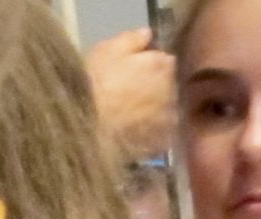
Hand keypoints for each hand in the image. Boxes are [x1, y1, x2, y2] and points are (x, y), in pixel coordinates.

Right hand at [86, 28, 177, 162]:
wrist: (88, 125)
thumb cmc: (94, 82)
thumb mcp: (107, 50)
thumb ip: (132, 39)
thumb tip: (148, 34)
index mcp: (161, 64)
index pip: (167, 60)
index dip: (152, 65)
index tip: (138, 69)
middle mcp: (172, 90)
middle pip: (170, 86)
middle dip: (157, 87)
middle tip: (133, 92)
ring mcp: (169, 117)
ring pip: (168, 109)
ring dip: (157, 109)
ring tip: (133, 114)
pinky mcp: (162, 141)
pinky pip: (162, 134)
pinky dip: (154, 132)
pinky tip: (136, 131)